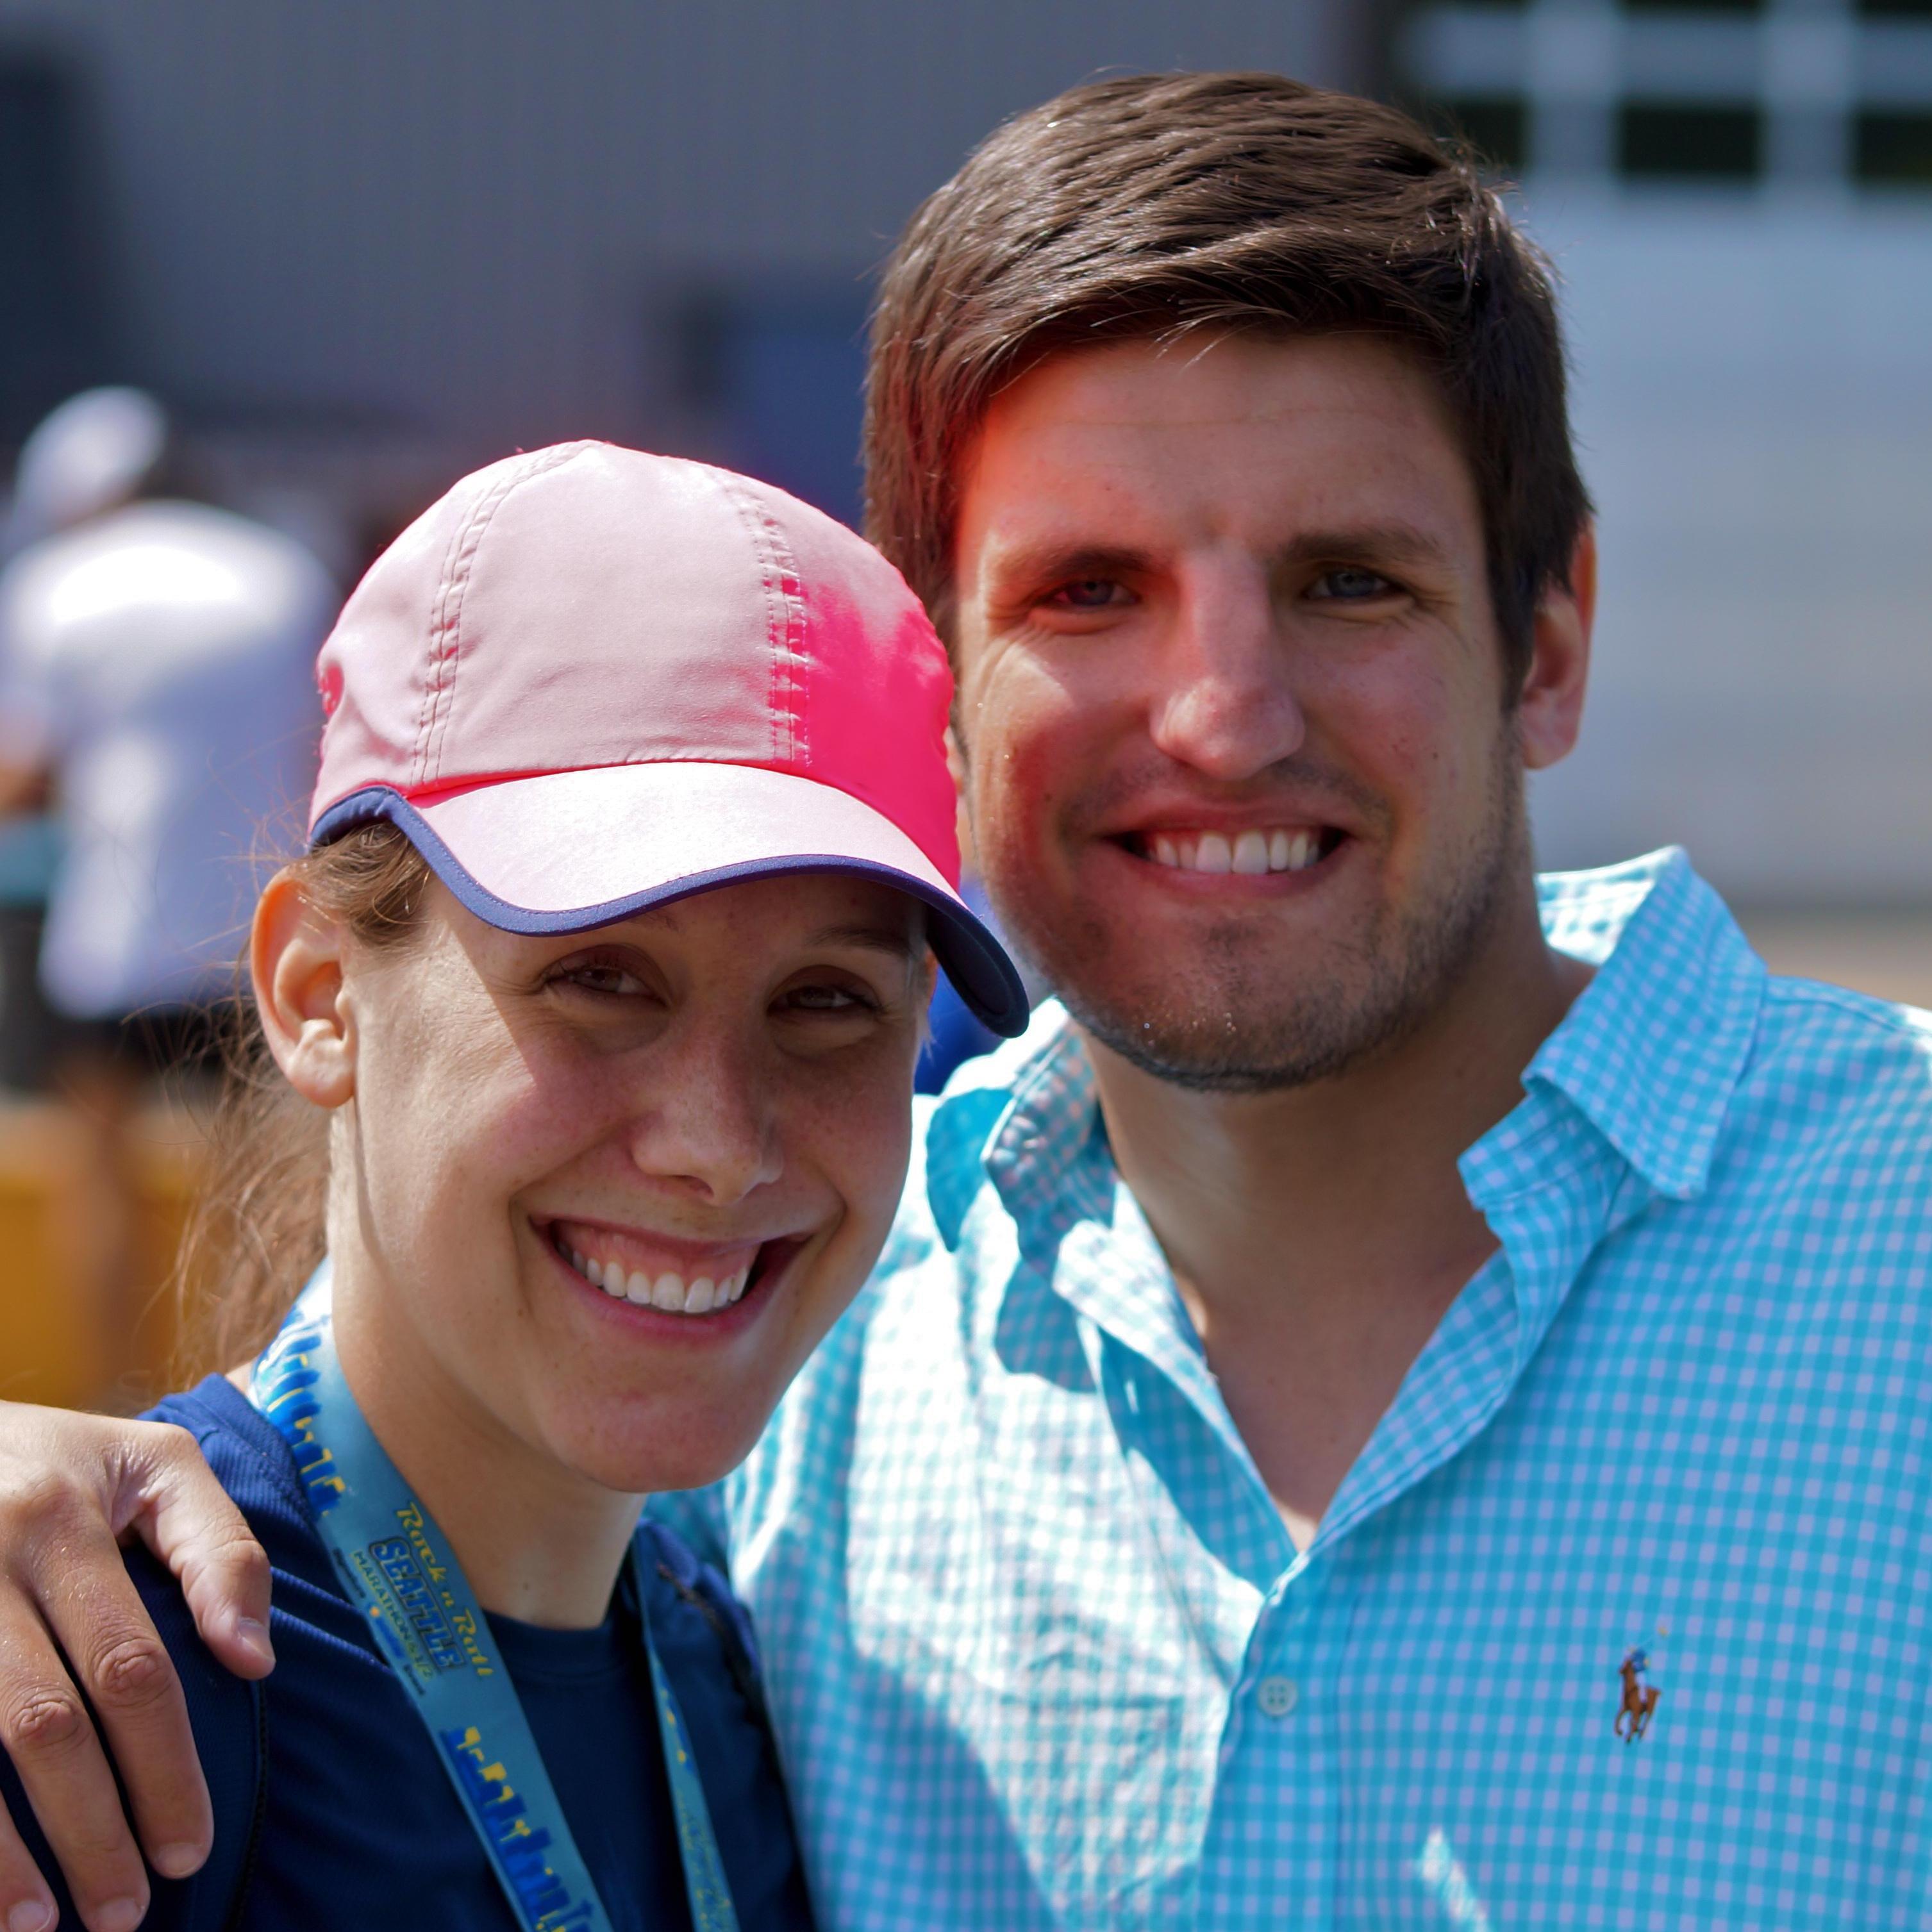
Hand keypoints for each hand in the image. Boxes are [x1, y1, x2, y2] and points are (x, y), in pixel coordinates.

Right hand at [0, 1404, 271, 1931]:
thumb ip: (221, 1552)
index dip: (163, 1765)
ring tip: (45, 1928)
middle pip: (43, 1724)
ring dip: (0, 1857)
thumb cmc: (59, 1461)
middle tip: (129, 1911)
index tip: (190, 1847)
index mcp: (59, 1521)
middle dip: (91, 1829)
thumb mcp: (156, 1466)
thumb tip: (257, 1662)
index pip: (130, 1666)